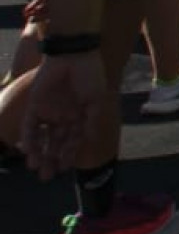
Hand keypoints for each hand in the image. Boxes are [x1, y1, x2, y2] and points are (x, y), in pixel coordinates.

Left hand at [22, 53, 108, 179]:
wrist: (73, 56)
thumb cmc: (90, 76)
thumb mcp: (96, 99)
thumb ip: (92, 119)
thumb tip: (89, 139)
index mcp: (80, 115)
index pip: (73, 140)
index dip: (70, 154)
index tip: (66, 168)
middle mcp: (64, 116)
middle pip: (56, 143)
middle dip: (52, 159)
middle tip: (47, 177)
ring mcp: (49, 111)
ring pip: (42, 138)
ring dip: (39, 153)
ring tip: (35, 168)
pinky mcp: (35, 106)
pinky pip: (30, 126)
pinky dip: (29, 138)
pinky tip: (28, 151)